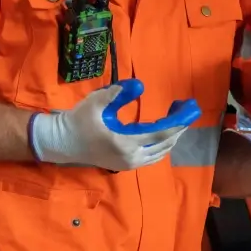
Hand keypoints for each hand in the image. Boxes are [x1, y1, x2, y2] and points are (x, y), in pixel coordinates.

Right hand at [29, 78, 201, 170]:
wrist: (62, 143)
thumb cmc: (78, 121)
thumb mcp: (96, 102)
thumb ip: (118, 93)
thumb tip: (139, 85)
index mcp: (125, 143)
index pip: (160, 133)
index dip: (177, 122)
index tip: (189, 110)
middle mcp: (131, 157)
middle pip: (165, 144)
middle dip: (178, 127)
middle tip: (186, 110)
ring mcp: (129, 164)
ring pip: (160, 152)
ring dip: (171, 137)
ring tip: (178, 119)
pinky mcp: (126, 166)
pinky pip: (152, 157)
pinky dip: (162, 145)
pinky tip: (165, 133)